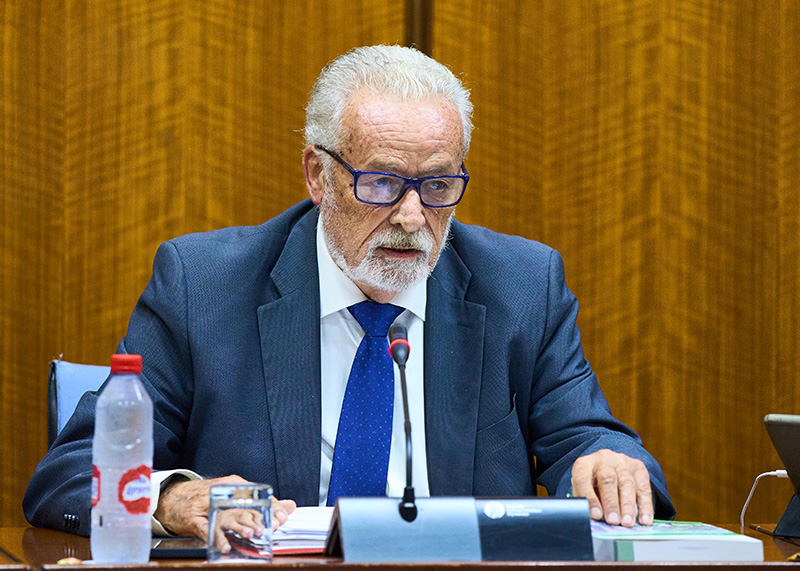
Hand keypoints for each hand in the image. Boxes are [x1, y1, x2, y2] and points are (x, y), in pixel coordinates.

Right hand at [154, 474, 296, 542]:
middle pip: (244, 507)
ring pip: (227, 517)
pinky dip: (217, 538)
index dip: (271, 507)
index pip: (257, 497)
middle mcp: (223, 495)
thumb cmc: (207, 498)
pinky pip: (207, 530)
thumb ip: (263, 504)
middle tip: (268, 528)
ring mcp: (207, 507)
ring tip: (250, 534)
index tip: (282, 518)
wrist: (172, 497)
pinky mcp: (194, 520)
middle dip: (258, 518)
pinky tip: (226, 546)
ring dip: (239, 526)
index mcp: (234, 487)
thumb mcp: (235, 497)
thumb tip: (290, 506)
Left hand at [570, 449, 652, 526]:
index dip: (590, 498)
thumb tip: (592, 521)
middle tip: (613, 521)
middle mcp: (603, 459)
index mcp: (584, 464)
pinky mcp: (639, 468)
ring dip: (628, 505)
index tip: (596, 515)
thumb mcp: (584, 490)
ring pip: (627, 483)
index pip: (583, 479)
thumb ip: (586, 502)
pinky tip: (644, 519)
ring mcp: (622, 462)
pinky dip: (645, 506)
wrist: (610, 467)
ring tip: (627, 522)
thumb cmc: (593, 484)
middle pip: (608, 479)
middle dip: (611, 503)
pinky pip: (644, 488)